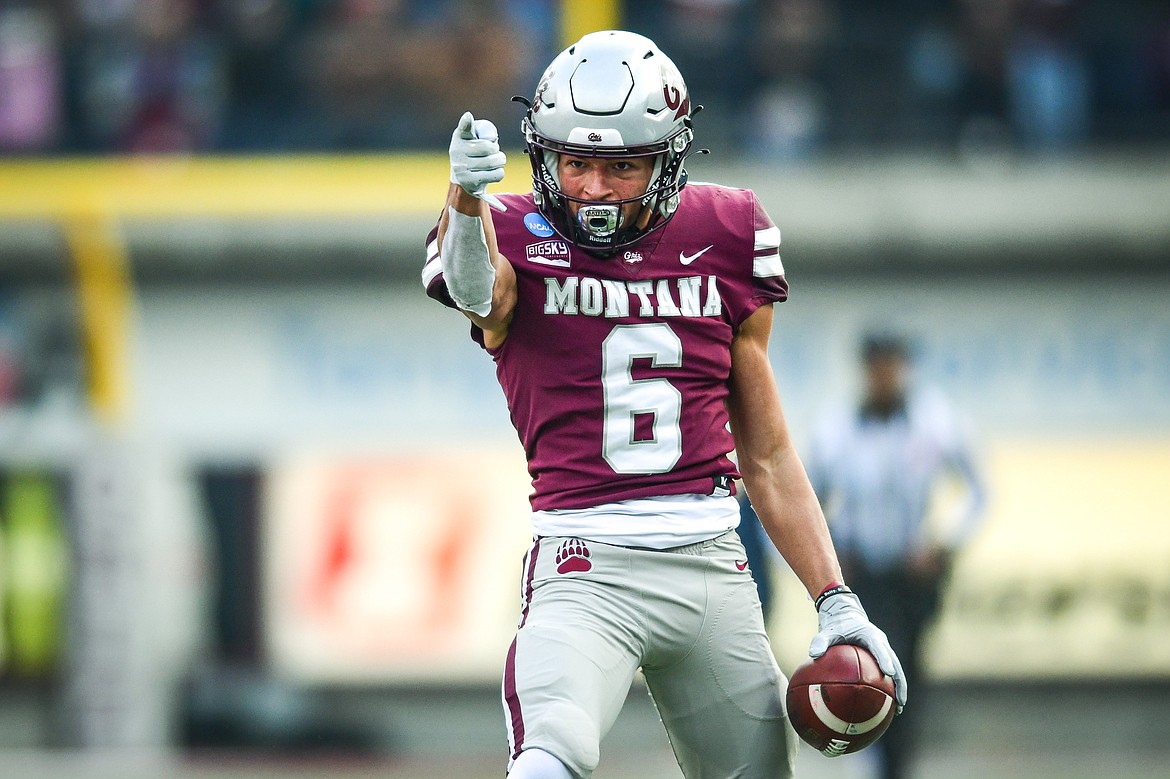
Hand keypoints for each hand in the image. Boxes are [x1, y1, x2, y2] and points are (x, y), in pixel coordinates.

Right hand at [449, 111, 505, 211]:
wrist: (465, 178)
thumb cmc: (474, 153)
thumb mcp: (476, 138)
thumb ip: (484, 131)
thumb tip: (490, 137)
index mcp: (460, 136)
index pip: (464, 127)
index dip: (466, 122)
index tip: (468, 116)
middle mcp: (457, 151)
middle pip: (488, 148)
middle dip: (496, 150)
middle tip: (494, 152)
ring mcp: (461, 168)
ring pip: (493, 162)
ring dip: (500, 161)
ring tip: (496, 161)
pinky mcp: (470, 182)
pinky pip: (496, 175)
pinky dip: (499, 172)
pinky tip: (493, 171)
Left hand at [809, 589, 906, 711]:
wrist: (845, 615)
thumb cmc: (837, 625)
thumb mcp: (827, 631)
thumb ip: (820, 641)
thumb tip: (813, 655)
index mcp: (870, 635)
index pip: (880, 648)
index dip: (885, 660)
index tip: (888, 673)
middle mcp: (881, 643)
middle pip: (895, 663)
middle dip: (899, 682)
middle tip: (900, 701)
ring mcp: (883, 650)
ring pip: (896, 670)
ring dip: (899, 688)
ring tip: (898, 709)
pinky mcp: (881, 657)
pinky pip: (888, 673)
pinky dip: (889, 688)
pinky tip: (886, 706)